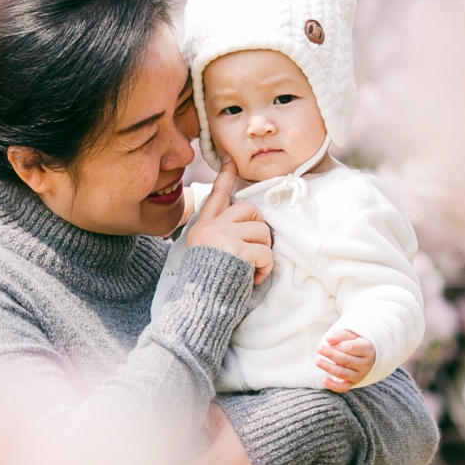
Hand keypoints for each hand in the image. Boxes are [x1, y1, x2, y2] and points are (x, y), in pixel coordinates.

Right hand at [182, 161, 272, 285]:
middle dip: (259, 231)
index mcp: (203, 226)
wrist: (198, 304)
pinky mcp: (237, 250)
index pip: (216, 195)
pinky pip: (265, 253)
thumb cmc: (206, 282)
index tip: (230, 160)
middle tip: (251, 253)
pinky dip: (264, 269)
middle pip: (251, 210)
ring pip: (263, 232)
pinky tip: (250, 279)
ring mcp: (224, 236)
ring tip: (249, 269)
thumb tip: (247, 222)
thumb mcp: (204, 252)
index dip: (225, 176)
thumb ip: (219, 233)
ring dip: (263, 254)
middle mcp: (212, 226)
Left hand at [316, 330, 375, 392]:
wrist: (364, 356)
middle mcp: (365, 364)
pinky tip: (324, 380)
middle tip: (319, 349)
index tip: (327, 342)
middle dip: (331, 355)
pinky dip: (334, 386)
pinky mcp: (352, 383)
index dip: (338, 345)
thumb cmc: (355, 342)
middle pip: (347, 360)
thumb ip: (340, 335)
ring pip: (344, 373)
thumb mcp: (350, 335)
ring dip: (329, 368)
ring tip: (317, 361)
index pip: (351, 348)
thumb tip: (329, 339)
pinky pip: (343, 387)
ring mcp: (359, 375)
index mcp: (367, 349)